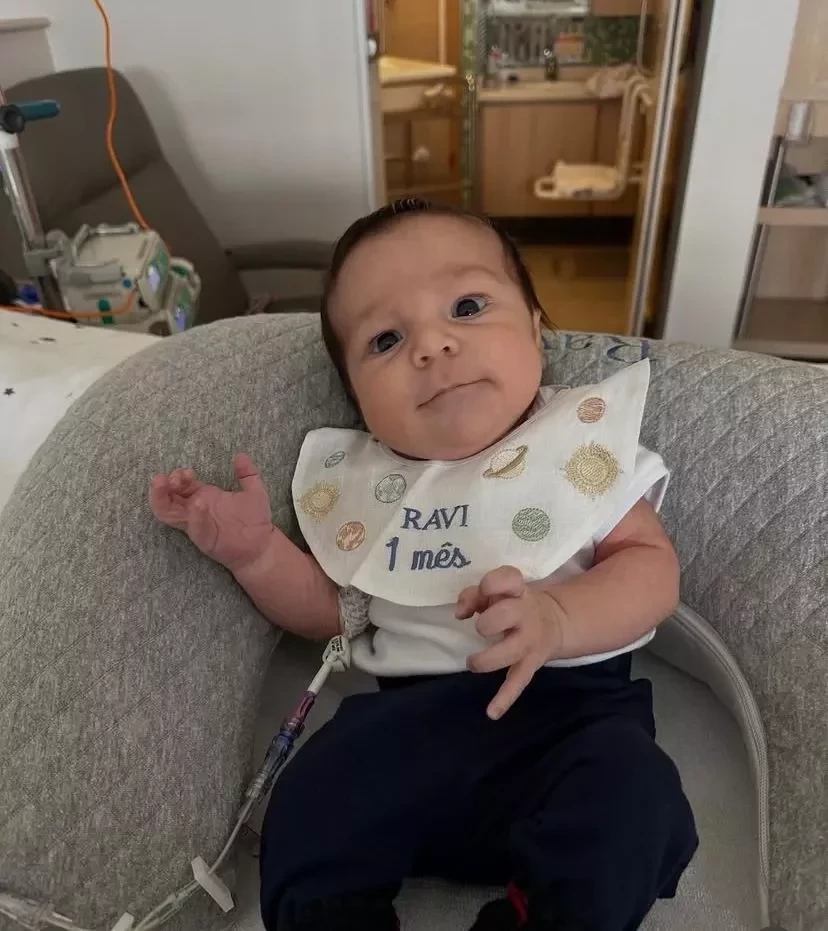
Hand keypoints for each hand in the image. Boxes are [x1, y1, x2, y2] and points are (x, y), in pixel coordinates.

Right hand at [149, 452, 272, 571]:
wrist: (263, 545)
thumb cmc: (255, 520)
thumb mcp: (254, 491)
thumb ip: (247, 473)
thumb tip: (241, 455)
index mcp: (204, 496)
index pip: (181, 484)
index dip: (179, 476)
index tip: (189, 472)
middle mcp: (195, 510)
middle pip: (167, 497)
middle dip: (163, 486)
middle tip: (171, 479)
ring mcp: (197, 524)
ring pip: (167, 513)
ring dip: (161, 499)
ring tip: (162, 484)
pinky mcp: (205, 538)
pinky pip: (194, 527)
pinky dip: (194, 516)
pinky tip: (198, 504)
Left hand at [456, 566, 566, 719]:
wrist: (555, 622)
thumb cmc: (513, 603)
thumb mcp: (499, 592)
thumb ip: (475, 595)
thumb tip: (460, 613)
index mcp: (518, 592)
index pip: (508, 579)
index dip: (491, 585)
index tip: (483, 594)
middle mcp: (526, 615)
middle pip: (504, 615)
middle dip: (487, 622)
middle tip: (482, 628)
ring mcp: (529, 642)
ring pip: (508, 652)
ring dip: (485, 659)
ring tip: (473, 662)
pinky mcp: (530, 664)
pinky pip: (517, 682)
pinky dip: (504, 699)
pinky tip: (491, 712)